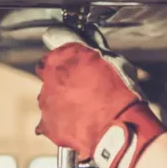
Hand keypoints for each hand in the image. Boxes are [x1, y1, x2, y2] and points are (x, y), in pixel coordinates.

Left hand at [35, 26, 166, 167]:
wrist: (119, 130)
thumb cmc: (120, 94)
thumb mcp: (114, 61)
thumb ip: (94, 49)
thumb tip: (90, 37)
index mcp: (62, 56)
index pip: (54, 48)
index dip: (66, 57)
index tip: (74, 63)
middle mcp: (49, 77)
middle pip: (50, 75)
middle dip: (63, 80)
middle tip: (84, 89)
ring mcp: (46, 102)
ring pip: (49, 99)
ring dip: (62, 102)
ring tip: (84, 110)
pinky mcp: (47, 125)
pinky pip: (48, 123)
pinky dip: (59, 124)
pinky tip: (77, 125)